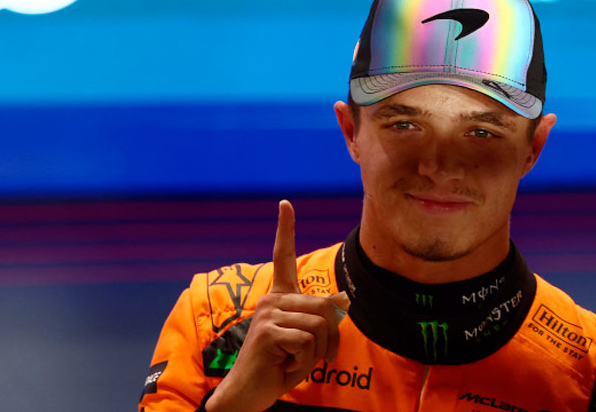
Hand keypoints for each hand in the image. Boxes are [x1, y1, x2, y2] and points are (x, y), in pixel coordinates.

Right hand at [206, 200, 349, 411]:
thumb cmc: (279, 367)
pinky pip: (308, 342)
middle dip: (330, 338)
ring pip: (320, 325)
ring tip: (295, 361)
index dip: (285, 229)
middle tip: (312, 356)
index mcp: (279, 298)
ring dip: (317, 353)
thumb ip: (322, 320)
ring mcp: (268, 314)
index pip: (282, 257)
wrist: (250, 393)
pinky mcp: (268, 331)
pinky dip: (305, 362)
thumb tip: (345, 300)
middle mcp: (271, 300)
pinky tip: (285, 366)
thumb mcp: (308, 342)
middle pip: (325, 306)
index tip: (285, 203)